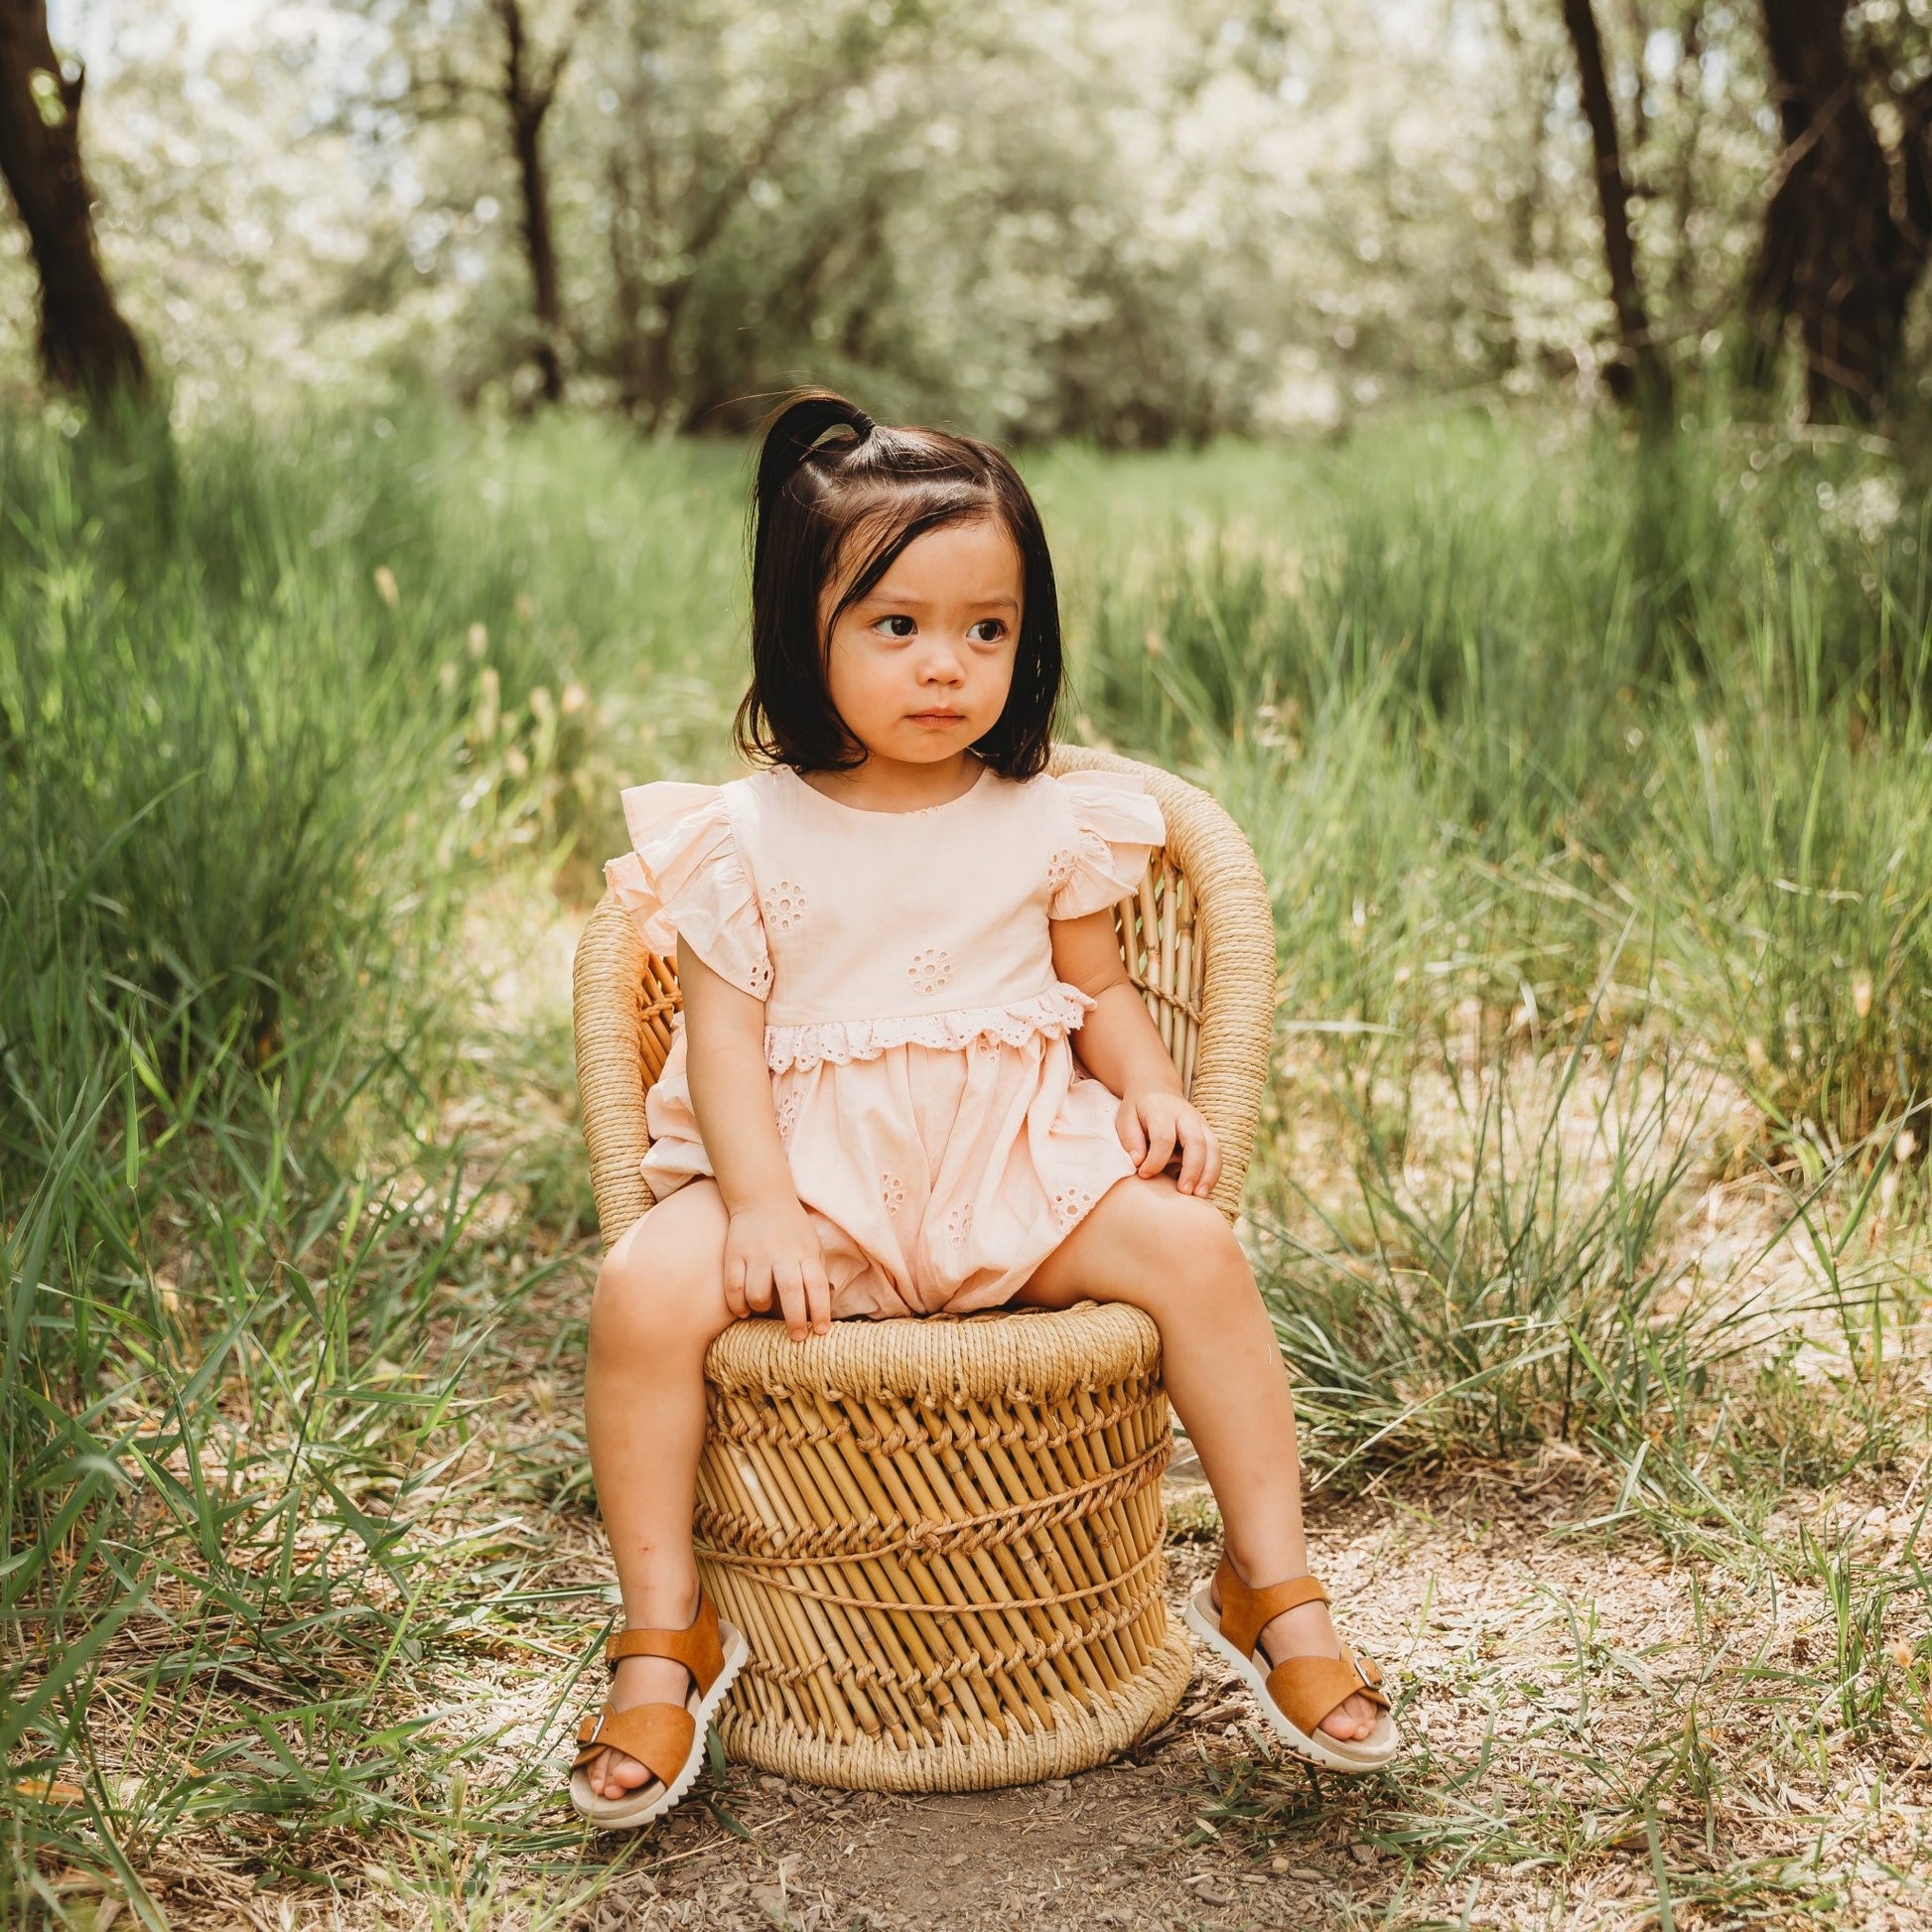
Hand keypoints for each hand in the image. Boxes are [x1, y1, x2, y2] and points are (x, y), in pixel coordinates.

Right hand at [723, 1199, 831, 1339]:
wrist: (762, 1198)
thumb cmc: (793, 1229)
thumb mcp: (813, 1245)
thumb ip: (818, 1273)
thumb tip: (825, 1306)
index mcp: (805, 1252)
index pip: (817, 1285)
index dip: (821, 1311)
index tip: (821, 1330)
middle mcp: (782, 1254)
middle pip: (790, 1291)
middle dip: (795, 1319)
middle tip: (797, 1337)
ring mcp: (756, 1254)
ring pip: (757, 1293)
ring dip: (762, 1309)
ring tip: (765, 1310)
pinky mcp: (734, 1255)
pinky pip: (733, 1287)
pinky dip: (737, 1305)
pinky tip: (744, 1310)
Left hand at [1116, 1090, 1220, 1197]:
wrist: (1157, 1089)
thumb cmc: (1138, 1110)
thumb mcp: (1125, 1119)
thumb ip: (1130, 1140)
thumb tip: (1138, 1162)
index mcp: (1161, 1110)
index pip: (1163, 1138)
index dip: (1155, 1160)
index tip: (1145, 1175)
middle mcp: (1186, 1115)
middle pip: (1196, 1141)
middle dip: (1192, 1168)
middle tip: (1184, 1192)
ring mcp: (1201, 1123)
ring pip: (1213, 1148)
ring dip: (1209, 1173)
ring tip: (1200, 1196)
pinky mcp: (1208, 1133)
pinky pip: (1217, 1154)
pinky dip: (1214, 1172)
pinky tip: (1204, 1189)